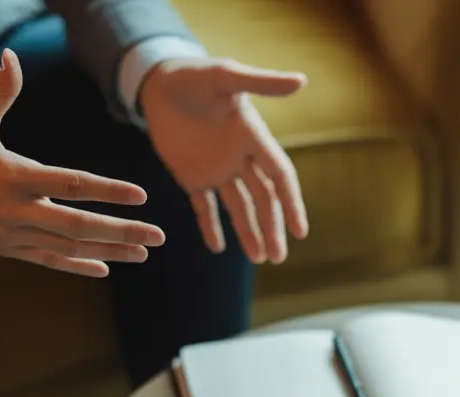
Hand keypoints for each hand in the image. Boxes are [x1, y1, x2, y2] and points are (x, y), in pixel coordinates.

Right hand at [0, 50, 164, 277]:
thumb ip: (0, 93)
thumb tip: (12, 58)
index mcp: (13, 176)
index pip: (70, 184)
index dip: (107, 190)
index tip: (140, 195)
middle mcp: (16, 209)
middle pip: (78, 225)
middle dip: (122, 230)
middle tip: (159, 235)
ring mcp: (13, 234)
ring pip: (69, 248)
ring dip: (110, 250)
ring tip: (143, 252)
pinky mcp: (7, 249)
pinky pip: (49, 261)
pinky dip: (77, 265)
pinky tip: (105, 268)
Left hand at [140, 57, 308, 262]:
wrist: (158, 81)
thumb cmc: (194, 74)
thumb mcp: (226, 76)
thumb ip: (262, 82)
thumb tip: (302, 81)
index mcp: (253, 138)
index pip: (279, 177)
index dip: (291, 204)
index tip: (300, 232)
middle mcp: (240, 159)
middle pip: (262, 200)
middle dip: (272, 228)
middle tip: (278, 257)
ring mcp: (216, 170)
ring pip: (239, 208)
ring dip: (250, 233)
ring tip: (260, 259)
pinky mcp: (191, 176)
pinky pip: (204, 207)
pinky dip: (210, 227)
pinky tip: (217, 248)